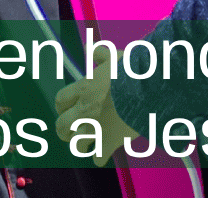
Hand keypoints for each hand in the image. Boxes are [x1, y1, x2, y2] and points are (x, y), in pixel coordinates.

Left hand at [55, 48, 135, 165]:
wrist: (147, 90)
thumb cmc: (131, 71)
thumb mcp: (114, 57)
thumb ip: (100, 55)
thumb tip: (91, 49)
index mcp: (83, 90)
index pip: (61, 101)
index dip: (62, 106)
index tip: (67, 108)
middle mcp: (84, 110)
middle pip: (62, 126)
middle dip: (65, 129)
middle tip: (70, 129)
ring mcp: (95, 128)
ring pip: (76, 145)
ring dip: (80, 144)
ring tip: (86, 143)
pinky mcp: (109, 142)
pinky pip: (98, 157)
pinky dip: (100, 157)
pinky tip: (103, 154)